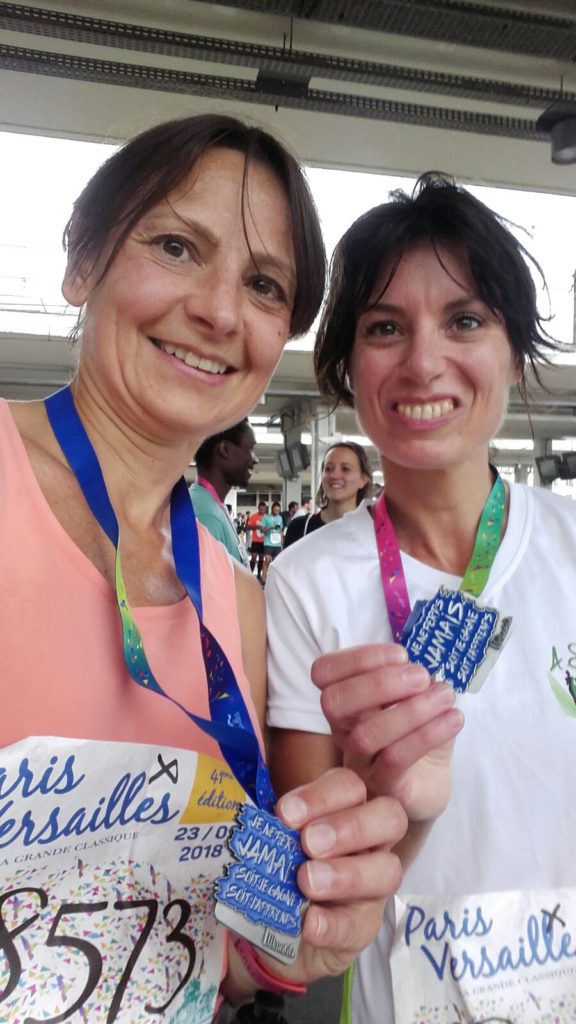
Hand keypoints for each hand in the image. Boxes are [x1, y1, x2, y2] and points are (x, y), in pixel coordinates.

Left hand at [266, 767, 406, 981]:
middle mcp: (371, 841)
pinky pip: (359, 924)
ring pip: (387, 871)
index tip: (286, 813)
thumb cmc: (281, 866)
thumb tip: (259, 825)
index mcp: (347, 808)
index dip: (323, 795)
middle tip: (309, 843)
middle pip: (389, 818)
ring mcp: (373, 885)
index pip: (350, 787)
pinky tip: (308, 923)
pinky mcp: (363, 926)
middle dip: (350, 826)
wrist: (277, 924)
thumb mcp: (277, 842)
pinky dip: (332, 924)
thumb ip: (276, 831)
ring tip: (307, 882)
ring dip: (347, 874)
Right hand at [312, 644, 463, 822]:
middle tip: (421, 677)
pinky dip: (428, 734)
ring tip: (445, 696)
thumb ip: (412, 677)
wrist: (427, 784)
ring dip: (410, 710)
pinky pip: (396, 759)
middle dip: (378, 683)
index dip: (358, 658)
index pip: (324, 672)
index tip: (401, 654)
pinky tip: (454, 719)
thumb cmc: (415, 733)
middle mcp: (343, 730)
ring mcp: (360, 761)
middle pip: (334, 702)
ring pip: (366, 734)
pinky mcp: (385, 785)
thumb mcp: (412, 697)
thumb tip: (429, 661)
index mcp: (346, 701)